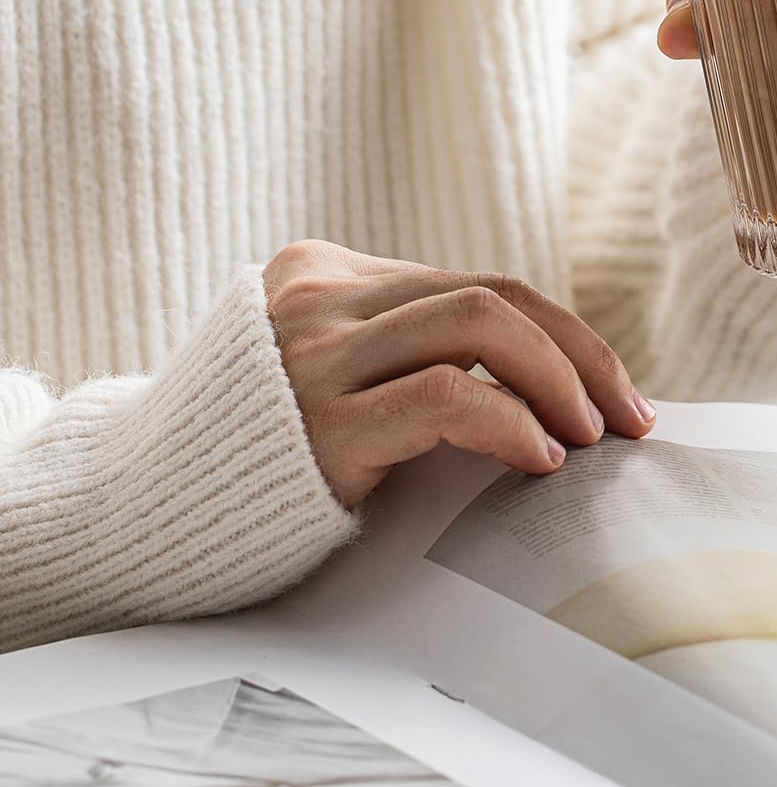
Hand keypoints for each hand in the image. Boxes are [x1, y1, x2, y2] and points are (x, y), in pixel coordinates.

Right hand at [263, 240, 656, 507]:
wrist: (137, 513)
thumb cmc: (264, 451)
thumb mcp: (332, 370)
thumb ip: (408, 349)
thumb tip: (554, 378)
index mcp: (331, 273)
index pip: (483, 284)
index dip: (565, 335)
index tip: (615, 392)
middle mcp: (323, 297)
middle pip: (494, 295)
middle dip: (581, 354)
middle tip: (629, 418)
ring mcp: (315, 354)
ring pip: (479, 324)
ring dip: (560, 380)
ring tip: (591, 439)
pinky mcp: (316, 423)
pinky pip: (442, 396)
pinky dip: (509, 419)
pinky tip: (538, 458)